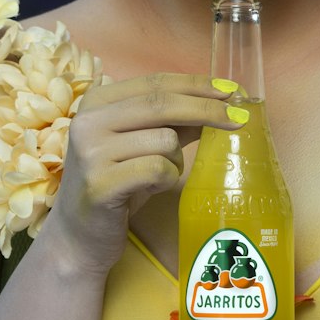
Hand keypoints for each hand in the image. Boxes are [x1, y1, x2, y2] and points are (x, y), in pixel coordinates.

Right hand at [42, 73, 245, 276]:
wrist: (79, 237)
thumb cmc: (117, 185)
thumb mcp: (141, 144)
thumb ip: (172, 121)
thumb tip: (222, 101)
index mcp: (97, 102)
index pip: (156, 83)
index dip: (197, 84)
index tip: (233, 91)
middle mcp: (89, 121)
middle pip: (162, 104)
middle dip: (207, 110)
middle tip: (240, 120)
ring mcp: (91, 152)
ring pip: (165, 140)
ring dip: (176, 161)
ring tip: (157, 178)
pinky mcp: (101, 184)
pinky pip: (158, 170)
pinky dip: (166, 180)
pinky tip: (150, 189)